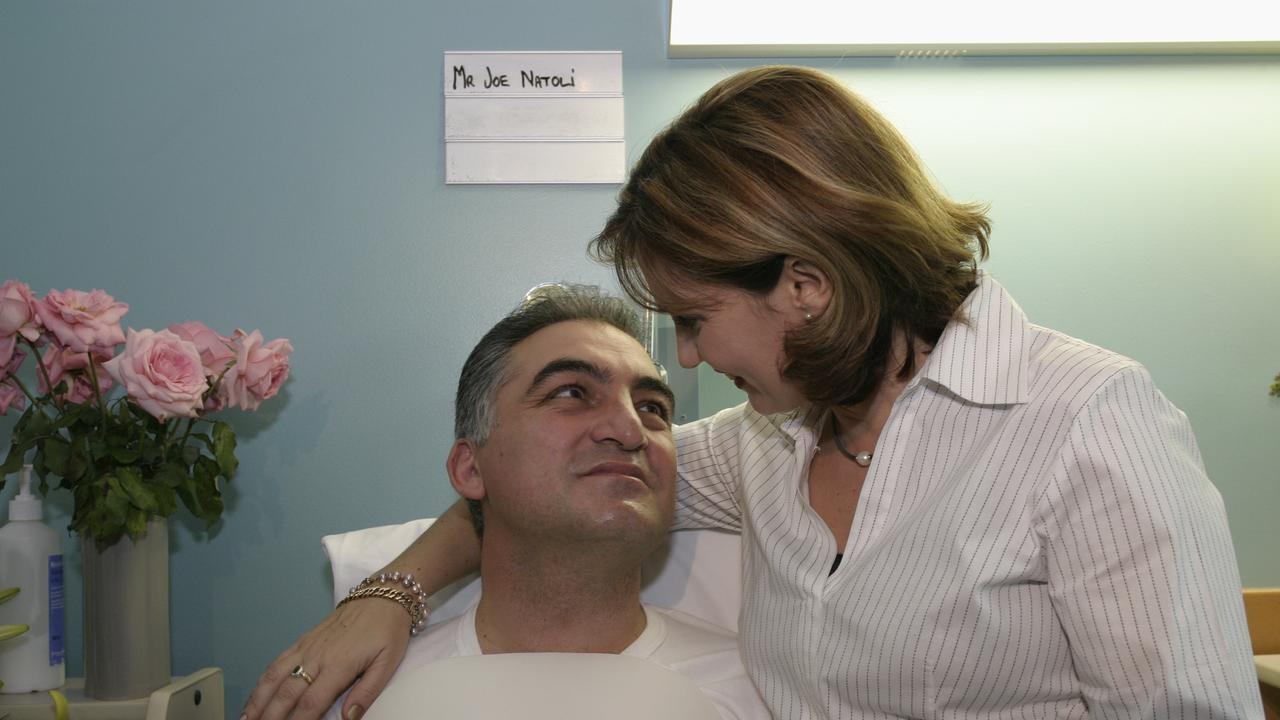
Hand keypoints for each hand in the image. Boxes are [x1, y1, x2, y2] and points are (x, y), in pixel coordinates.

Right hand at [242, 598, 409, 719]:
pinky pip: (277, 662)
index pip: (312, 702)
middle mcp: (317, 656)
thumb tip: (349, 718)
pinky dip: (262, 681)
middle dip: (271, 717)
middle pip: (286, 693)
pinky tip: (256, 696)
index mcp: (339, 665)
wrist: (384, 595)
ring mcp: (307, 647)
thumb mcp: (388, 662)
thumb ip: (368, 692)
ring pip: (274, 677)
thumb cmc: (388, 630)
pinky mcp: (303, 640)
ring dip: (257, 701)